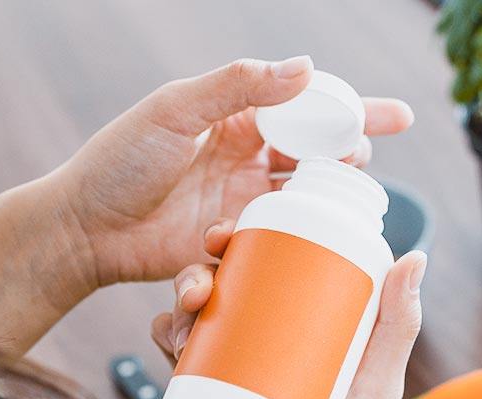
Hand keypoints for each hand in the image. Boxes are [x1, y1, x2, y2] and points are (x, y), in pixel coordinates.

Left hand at [56, 56, 414, 286]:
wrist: (83, 229)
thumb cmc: (119, 161)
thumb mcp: (176, 111)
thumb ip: (238, 86)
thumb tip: (305, 68)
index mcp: (236, 119)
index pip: (308, 107)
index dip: (355, 111)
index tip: (399, 117)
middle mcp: (247, 161)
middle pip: (319, 157)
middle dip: (351, 159)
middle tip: (359, 163)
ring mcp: (243, 206)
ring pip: (306, 202)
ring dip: (327, 204)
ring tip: (336, 206)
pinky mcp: (234, 247)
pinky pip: (277, 244)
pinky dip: (292, 244)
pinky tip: (302, 247)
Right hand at [152, 233, 426, 398]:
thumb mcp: (375, 384)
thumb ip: (398, 326)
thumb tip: (415, 253)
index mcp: (304, 318)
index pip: (271, 259)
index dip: (247, 234)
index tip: (234, 231)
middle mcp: (264, 332)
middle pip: (225, 277)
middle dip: (202, 263)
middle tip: (205, 276)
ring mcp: (232, 359)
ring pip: (194, 308)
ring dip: (179, 293)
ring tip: (188, 313)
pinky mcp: (204, 389)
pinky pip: (175, 350)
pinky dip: (163, 333)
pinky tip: (168, 334)